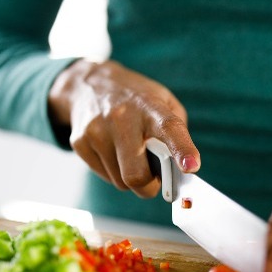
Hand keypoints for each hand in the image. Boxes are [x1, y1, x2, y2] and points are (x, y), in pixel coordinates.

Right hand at [48, 59, 199, 197]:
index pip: (169, 128)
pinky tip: (115, 154)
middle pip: (137, 175)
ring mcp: (97, 130)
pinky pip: (105, 177)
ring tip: (132, 157)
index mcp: (150, 106)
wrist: (89, 85)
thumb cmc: (137, 100)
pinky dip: (115, 173)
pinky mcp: (80, 142)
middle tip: (155, 178)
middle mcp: (122, 117)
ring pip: (121, 182)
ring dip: (132, 179)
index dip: (182, 149)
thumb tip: (179, 171)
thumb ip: (178, 134)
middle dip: (150, 186)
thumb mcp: (164, 102)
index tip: (191, 167)